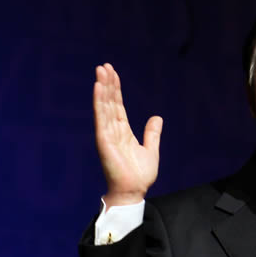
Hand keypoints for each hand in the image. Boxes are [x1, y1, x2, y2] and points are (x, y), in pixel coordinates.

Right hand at [93, 63, 161, 208]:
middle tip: (104, 65)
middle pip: (109, 102)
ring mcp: (107, 134)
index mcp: (123, 132)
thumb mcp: (151, 150)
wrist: (134, 191)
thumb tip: (157, 117)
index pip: (117, 106)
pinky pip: (101, 117)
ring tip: (101, 70)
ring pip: (104, 106)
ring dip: (102, 87)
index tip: (113, 73)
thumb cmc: (140, 175)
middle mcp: (113, 130)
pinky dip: (99, 102)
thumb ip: (152, 133)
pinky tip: (98, 87)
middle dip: (107, 83)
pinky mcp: (104, 140)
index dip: (115, 89)